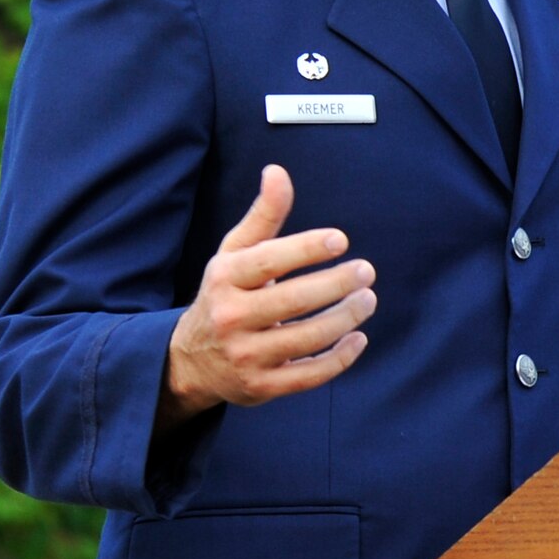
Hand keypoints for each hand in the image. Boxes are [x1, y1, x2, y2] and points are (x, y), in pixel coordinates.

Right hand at [156, 165, 375, 431]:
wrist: (191, 360)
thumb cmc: (225, 294)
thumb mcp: (234, 254)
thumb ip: (263, 216)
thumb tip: (278, 171)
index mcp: (224, 279)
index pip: (268, 261)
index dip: (306, 248)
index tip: (341, 239)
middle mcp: (231, 317)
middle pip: (293, 301)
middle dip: (337, 284)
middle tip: (366, 271)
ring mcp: (246, 356)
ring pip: (307, 338)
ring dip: (345, 318)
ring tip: (367, 299)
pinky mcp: (261, 387)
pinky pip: (308, 376)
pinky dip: (339, 358)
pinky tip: (358, 338)